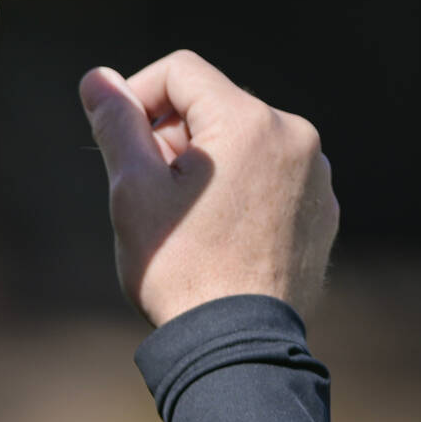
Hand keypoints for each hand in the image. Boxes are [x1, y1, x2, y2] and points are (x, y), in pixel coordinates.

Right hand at [78, 51, 337, 327]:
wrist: (238, 349)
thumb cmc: (180, 269)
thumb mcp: (132, 189)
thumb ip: (117, 123)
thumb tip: (98, 79)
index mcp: (249, 121)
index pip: (180, 72)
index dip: (137, 96)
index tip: (119, 141)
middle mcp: (295, 136)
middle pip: (212, 105)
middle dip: (171, 136)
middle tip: (148, 191)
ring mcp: (316, 175)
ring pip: (242, 140)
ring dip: (203, 163)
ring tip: (182, 219)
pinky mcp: (322, 209)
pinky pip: (270, 174)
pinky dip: (237, 188)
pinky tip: (217, 235)